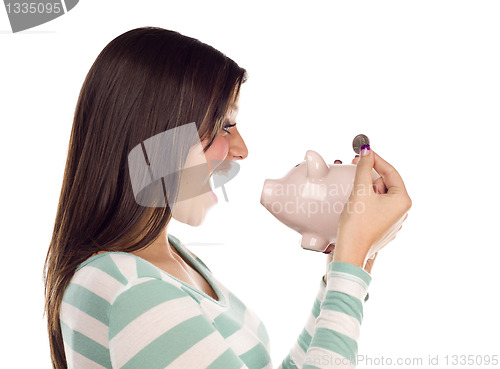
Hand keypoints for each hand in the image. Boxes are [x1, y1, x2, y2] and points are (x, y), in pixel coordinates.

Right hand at [333, 148, 411, 267]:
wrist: (351, 253)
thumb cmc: (357, 224)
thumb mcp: (360, 191)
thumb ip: (363, 168)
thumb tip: (366, 151)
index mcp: (402, 200)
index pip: (390, 171)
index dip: (375, 159)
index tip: (363, 151)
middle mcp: (402, 211)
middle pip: (384, 183)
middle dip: (369, 177)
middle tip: (354, 169)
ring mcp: (393, 221)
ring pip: (379, 196)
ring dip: (366, 190)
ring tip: (353, 193)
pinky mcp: (383, 228)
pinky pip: (376, 208)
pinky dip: (366, 202)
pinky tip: (355, 204)